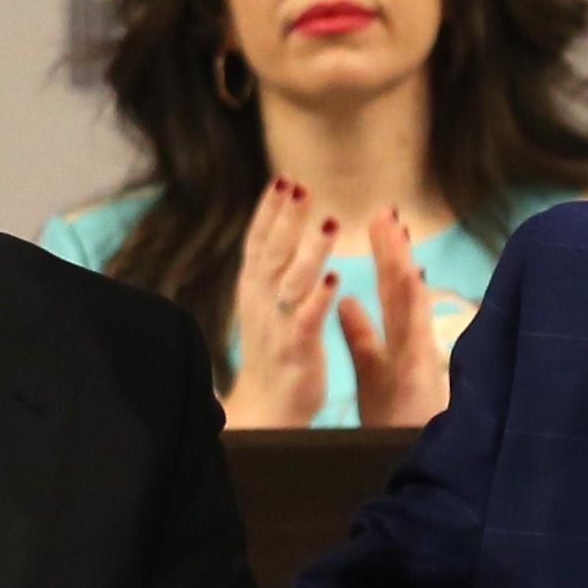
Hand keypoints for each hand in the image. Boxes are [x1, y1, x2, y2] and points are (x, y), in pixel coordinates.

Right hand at [219, 178, 335, 428]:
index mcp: (253, 289)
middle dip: (286, 218)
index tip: (283, 178)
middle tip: (301, 186)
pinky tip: (334, 279)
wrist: (264, 408)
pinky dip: (318, 298)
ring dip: (310, 251)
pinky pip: (307, 321)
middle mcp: (260, 302)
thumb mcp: (262, 303)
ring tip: (330, 221)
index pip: (258, 242)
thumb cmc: (270, 351)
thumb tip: (277, 229)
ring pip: (292, 282)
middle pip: (273, 253)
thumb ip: (270, 268)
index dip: (269, 210)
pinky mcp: (296, 350)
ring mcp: (277, 326)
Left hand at [329, 207, 451, 426]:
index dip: (385, 256)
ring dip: (403, 263)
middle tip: (387, 210)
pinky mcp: (422, 372)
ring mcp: (421, 355)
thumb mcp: (372, 371)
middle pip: (403, 288)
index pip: (391, 291)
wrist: (419, 459)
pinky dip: (412, 301)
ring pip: (412, 302)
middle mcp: (413, 342)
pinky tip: (409, 274)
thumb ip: (361, 335)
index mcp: (398, 341)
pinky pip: (415, 331)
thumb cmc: (395, 421)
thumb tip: (346, 300)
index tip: (379, 222)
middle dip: (394, 249)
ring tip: (395, 228)